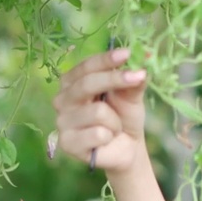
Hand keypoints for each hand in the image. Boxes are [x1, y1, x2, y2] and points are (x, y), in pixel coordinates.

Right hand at [52, 47, 148, 173]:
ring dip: (115, 121)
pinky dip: (110, 136)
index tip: (126, 53)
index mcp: (72, 83)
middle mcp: (62, 99)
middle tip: (138, 77)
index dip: (106, 60)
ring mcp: (62, 122)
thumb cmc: (124, 116)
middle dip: (115, 80)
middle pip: (86, 84)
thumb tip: (139, 70)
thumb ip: (132, 83)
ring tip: (114, 127)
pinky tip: (105, 140)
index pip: (86, 67)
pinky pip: (97, 133)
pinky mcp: (67, 143)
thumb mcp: (131, 96)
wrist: (127, 147)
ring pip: (97, 112)